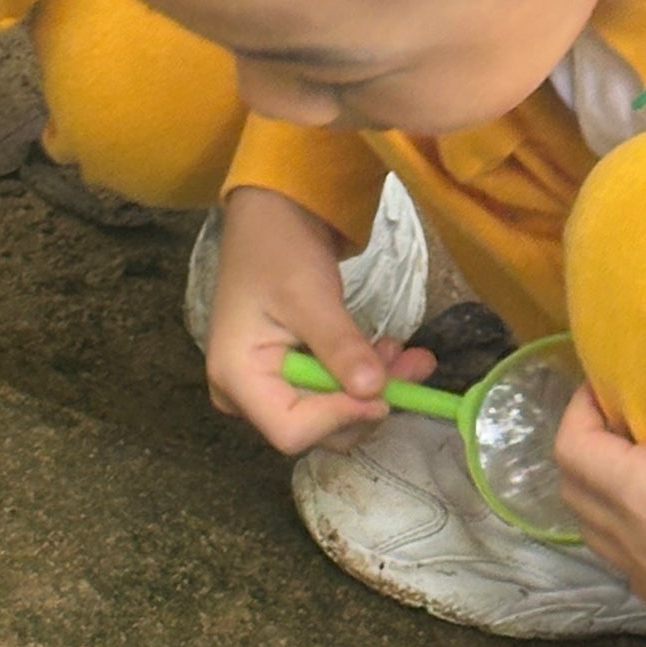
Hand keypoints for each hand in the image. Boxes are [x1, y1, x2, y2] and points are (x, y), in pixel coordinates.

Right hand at [205, 184, 427, 455]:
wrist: (273, 215)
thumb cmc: (278, 249)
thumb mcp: (311, 296)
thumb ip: (340, 347)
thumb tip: (375, 394)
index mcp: (236, 377)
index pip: (291, 431)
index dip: (340, 417)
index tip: (382, 390)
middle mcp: (245, 394)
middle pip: (314, 430)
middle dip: (366, 403)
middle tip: (409, 367)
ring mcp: (267, 389)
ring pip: (331, 415)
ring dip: (374, 390)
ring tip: (404, 352)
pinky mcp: (288, 378)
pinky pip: (332, 394)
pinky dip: (365, 379)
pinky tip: (387, 351)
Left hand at [555, 312, 645, 646]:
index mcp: (631, 495)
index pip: (569, 445)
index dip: (580, 409)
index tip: (615, 388)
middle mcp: (626, 542)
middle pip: (575, 487)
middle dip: (589, 446)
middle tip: (629, 419)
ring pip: (599, 528)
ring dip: (608, 491)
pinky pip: (630, 561)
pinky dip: (633, 531)